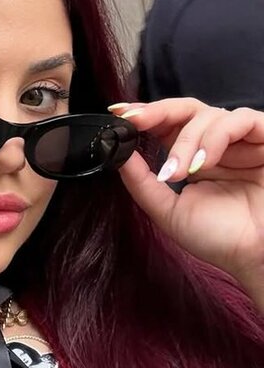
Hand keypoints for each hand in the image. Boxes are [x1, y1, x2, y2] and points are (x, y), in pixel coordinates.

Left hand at [114, 99, 263, 290]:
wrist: (256, 258)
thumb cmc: (220, 239)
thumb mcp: (168, 210)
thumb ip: (141, 182)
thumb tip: (117, 152)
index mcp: (194, 158)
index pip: (169, 124)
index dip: (145, 115)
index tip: (119, 115)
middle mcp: (218, 145)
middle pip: (186, 109)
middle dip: (156, 112)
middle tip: (134, 122)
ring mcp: (243, 141)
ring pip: (209, 114)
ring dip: (186, 141)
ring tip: (179, 173)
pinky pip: (241, 119)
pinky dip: (216, 137)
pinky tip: (205, 163)